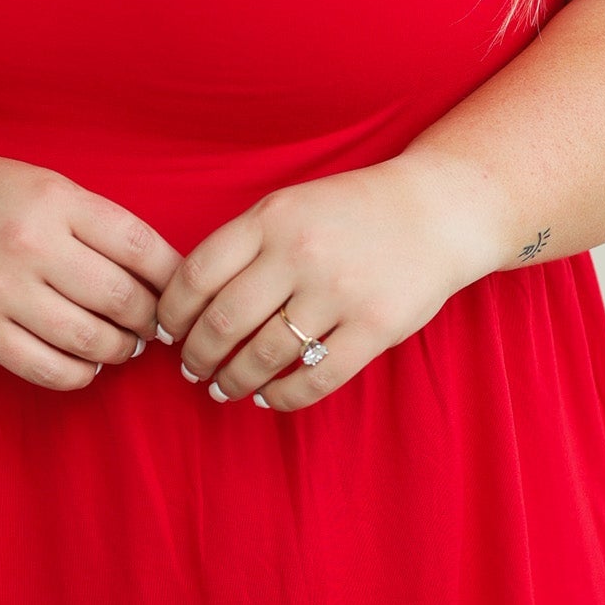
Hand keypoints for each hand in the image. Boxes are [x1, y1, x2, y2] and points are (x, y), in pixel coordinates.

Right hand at [0, 145, 180, 388]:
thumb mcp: (45, 185)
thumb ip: (97, 223)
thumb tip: (159, 278)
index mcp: (56, 200)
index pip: (141, 247)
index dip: (172, 278)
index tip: (178, 292)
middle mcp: (30, 243)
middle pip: (121, 298)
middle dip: (149, 321)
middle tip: (152, 326)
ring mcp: (1, 289)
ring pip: (90, 339)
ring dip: (120, 350)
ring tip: (123, 345)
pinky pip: (47, 368)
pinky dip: (80, 373)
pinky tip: (86, 363)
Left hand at [154, 155, 485, 412]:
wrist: (437, 210)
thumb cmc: (352, 212)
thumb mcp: (290, 206)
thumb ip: (243, 244)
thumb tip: (184, 303)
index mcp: (272, 218)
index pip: (196, 275)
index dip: (171, 313)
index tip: (167, 332)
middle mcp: (301, 253)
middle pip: (222, 322)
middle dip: (197, 356)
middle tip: (192, 368)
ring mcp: (340, 292)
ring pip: (263, 356)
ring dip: (233, 381)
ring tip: (224, 388)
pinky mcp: (375, 327)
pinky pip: (316, 379)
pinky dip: (282, 397)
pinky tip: (267, 397)